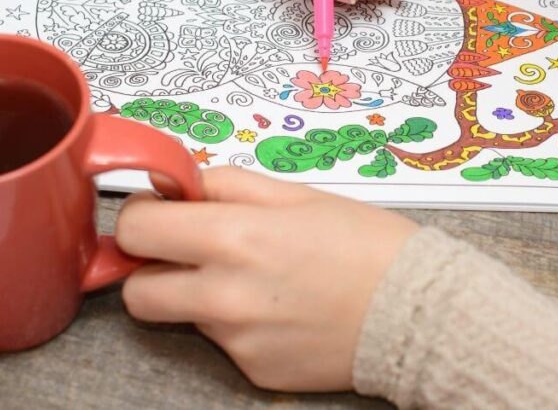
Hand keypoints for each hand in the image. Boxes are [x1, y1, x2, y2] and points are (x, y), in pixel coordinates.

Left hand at [116, 167, 418, 390]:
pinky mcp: (254, 371)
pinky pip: (223, 343)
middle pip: (137, 292)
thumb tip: (176, 185)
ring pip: (182, 316)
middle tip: (185, 252)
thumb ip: (225, 185)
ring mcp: (238, 341)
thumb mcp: (294, 193)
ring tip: (254, 280)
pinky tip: (282, 310)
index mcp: (234, 237)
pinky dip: (240, 325)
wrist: (422, 312)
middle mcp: (226, 295)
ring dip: (198, 295)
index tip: (162, 213)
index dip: (142, 217)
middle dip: (151, 268)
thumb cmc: (365, 243)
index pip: (136, 231)